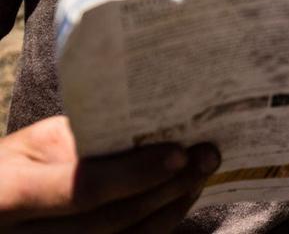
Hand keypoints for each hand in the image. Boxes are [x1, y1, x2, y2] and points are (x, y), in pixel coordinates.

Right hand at [0, 116, 219, 232]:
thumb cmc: (15, 166)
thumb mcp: (36, 144)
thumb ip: (83, 140)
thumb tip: (149, 128)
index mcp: (11, 195)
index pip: (83, 188)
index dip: (135, 174)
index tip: (180, 152)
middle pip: (112, 221)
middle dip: (167, 188)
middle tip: (207, 157)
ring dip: (170, 209)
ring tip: (200, 175)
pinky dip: (157, 227)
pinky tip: (178, 201)